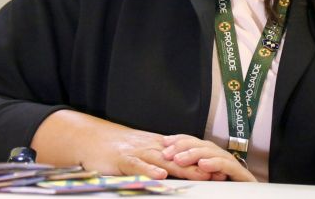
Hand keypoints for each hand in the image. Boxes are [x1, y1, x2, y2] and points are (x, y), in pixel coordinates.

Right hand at [31, 110, 211, 180]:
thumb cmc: (120, 149)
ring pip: (164, 161)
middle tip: (218, 173)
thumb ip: (163, 162)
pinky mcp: (124, 160)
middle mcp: (153, 148)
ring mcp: (139, 153)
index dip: (203, 160)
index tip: (221, 169)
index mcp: (160, 147)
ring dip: (183, 168)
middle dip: (200, 165)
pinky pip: (138, 166)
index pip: (186, 153)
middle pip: (181, 157)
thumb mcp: (145, 154)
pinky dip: (149, 171)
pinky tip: (160, 176)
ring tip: (200, 175)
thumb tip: (184, 170)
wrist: (93, 139)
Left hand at [161, 134, 257, 181]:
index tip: (165, 142)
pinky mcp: (241, 175)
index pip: (196, 142)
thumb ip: (193, 173)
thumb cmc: (227, 194)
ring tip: (179, 159)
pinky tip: (203, 165)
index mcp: (213, 158)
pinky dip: (214, 163)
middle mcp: (222, 158)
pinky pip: (226, 165)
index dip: (181, 140)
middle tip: (167, 152)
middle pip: (202, 145)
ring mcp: (232, 165)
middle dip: (183, 146)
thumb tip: (173, 166)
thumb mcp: (205, 182)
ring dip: (194, 154)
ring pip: (212, 153)